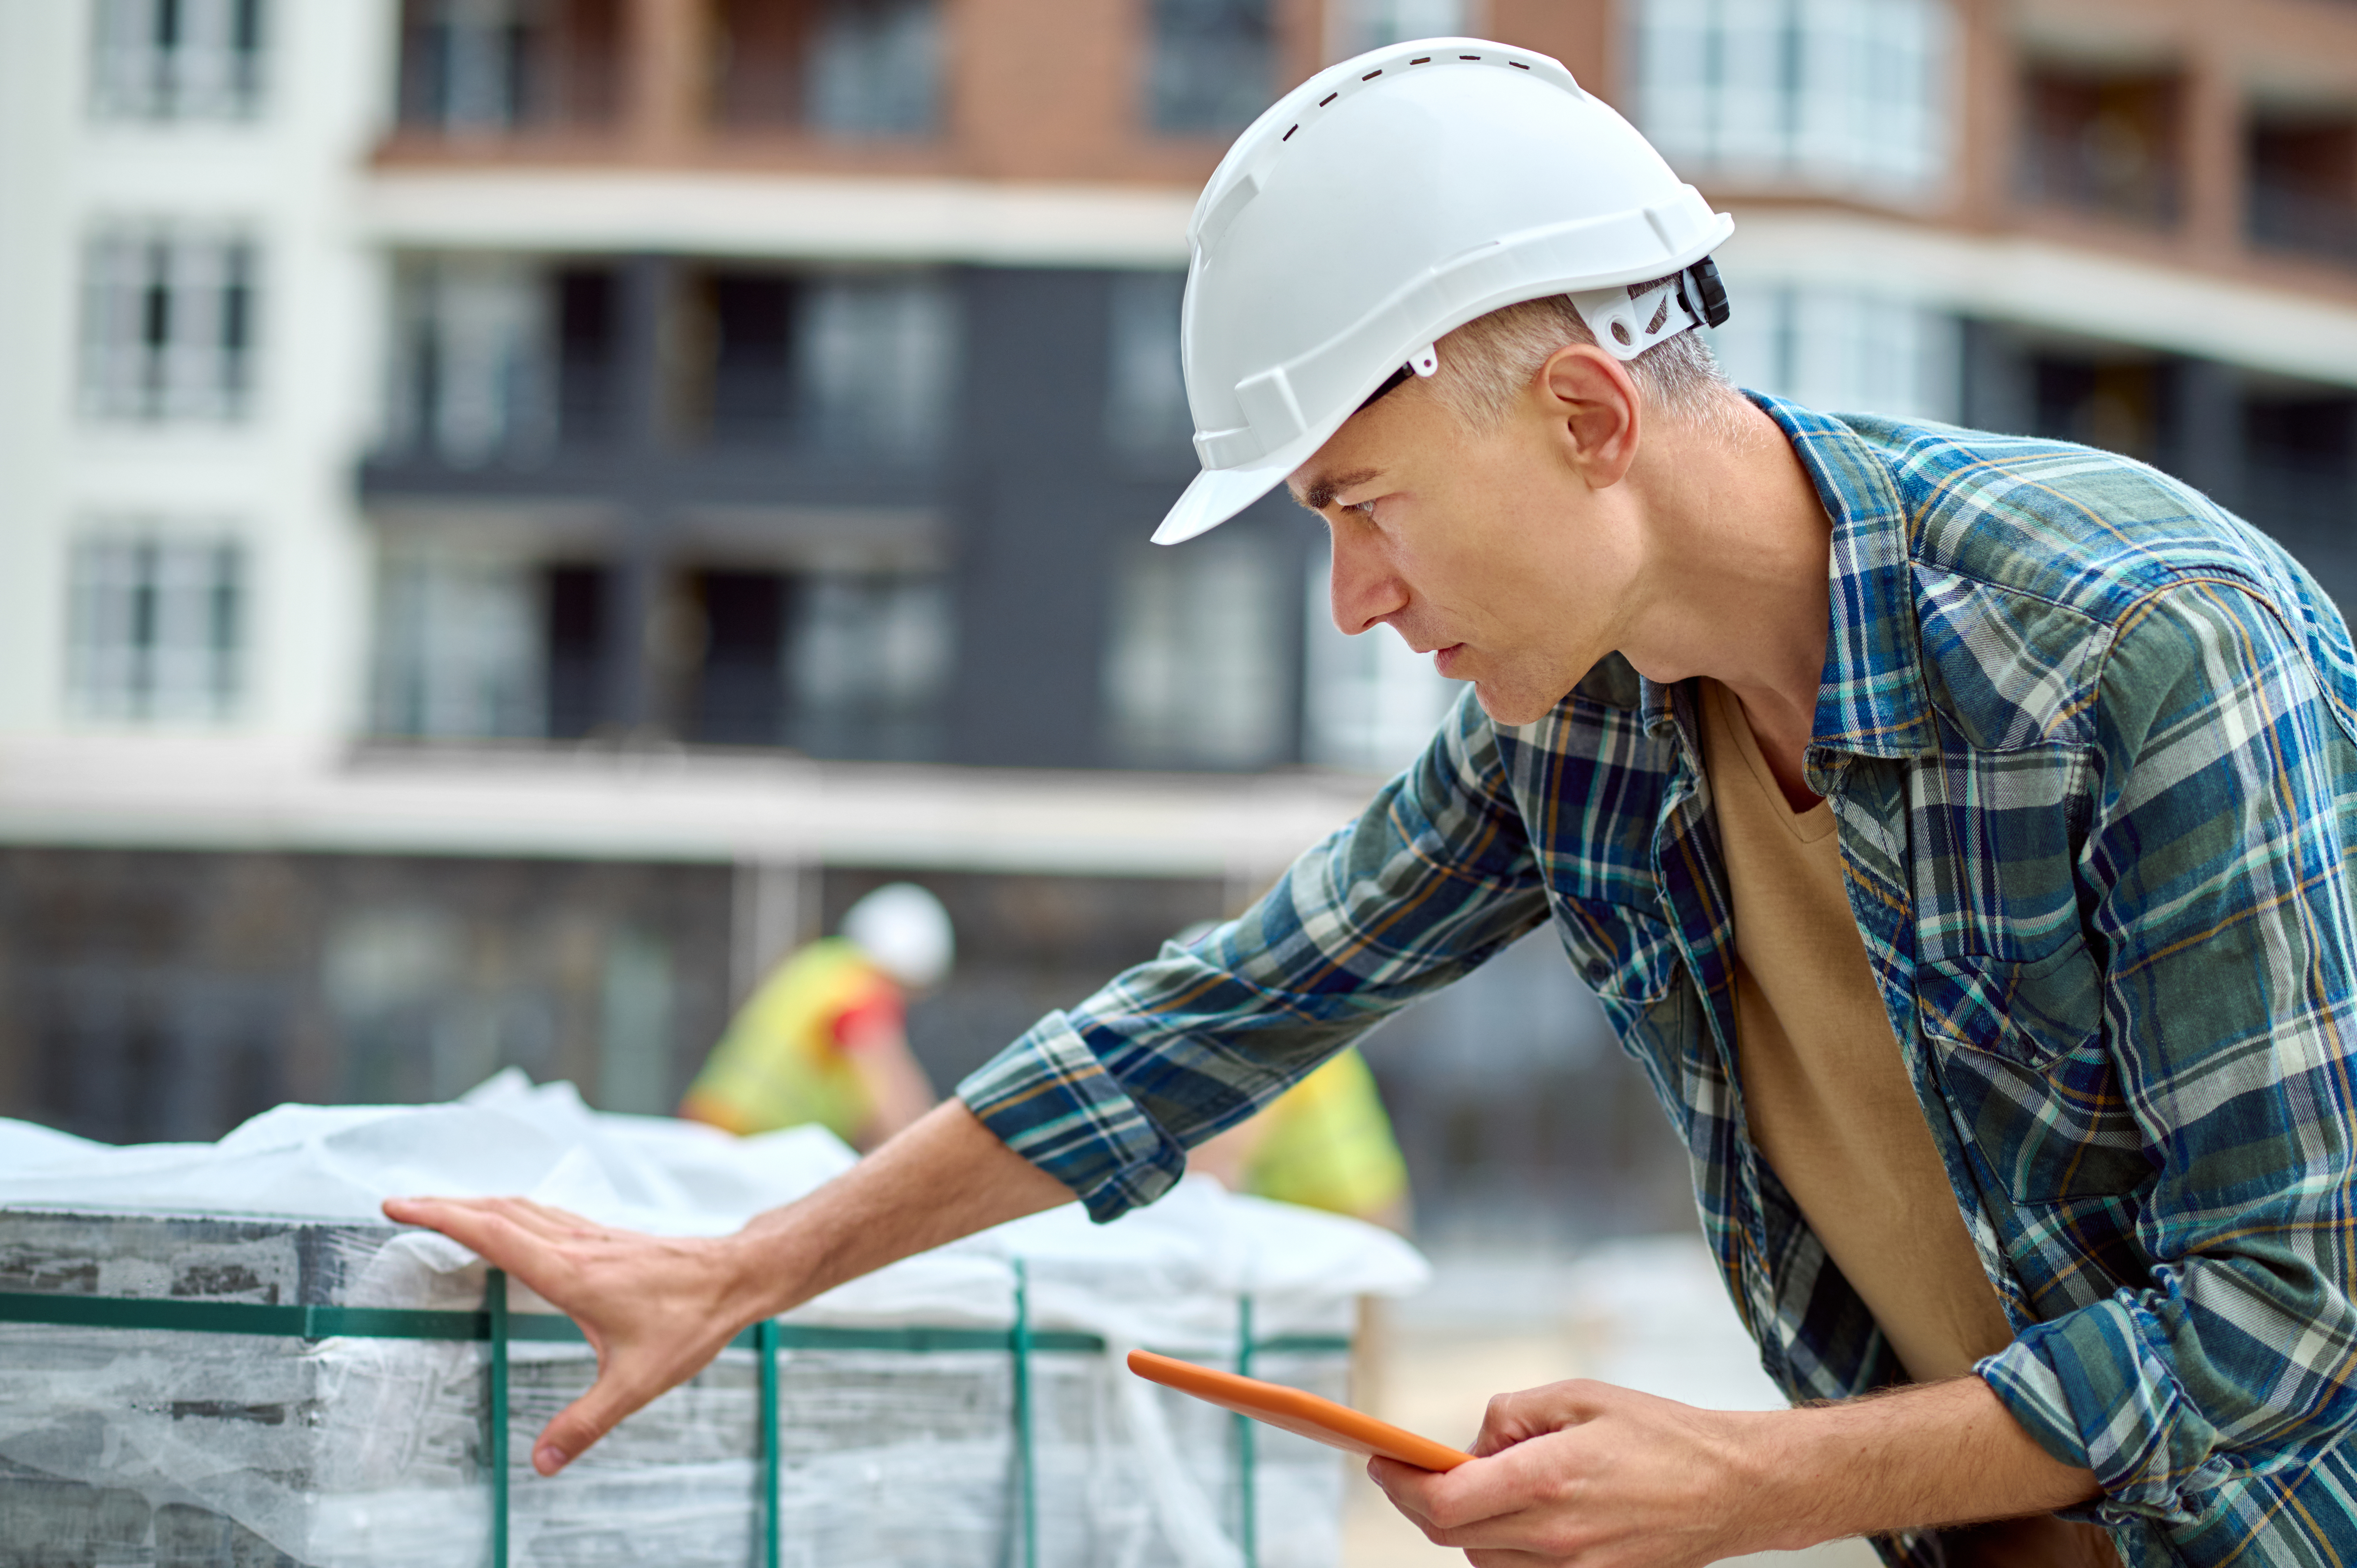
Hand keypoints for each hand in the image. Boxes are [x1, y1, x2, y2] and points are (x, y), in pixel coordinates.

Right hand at [381, 1196, 757, 1475]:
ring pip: (521, 1207)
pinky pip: (545, 1213)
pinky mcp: (606, 1237)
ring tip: (439, 1209)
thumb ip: (586, 1422)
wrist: (738, 1276)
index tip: (400, 1206)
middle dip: (443, 1205)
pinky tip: (509, 1222)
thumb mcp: (638, 1382)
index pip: (492, 1233)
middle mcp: (575, 1245)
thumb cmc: (691, 1322)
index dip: (442, 1217)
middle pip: (497, 1211)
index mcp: (570, 1272)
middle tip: (398, 1205)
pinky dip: (511, 1211)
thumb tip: (541, 1463)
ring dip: (476, 1204)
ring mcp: (591, 1235)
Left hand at [1369, 1372, 2104, 1564]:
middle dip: (1423, 1500)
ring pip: (1482, 1556)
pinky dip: (1505, 1543)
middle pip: (1451, 1535)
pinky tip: (1521, 1509)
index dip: (1397, 1486)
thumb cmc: (1660, 1433)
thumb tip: (1471, 1443)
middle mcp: (1553, 1537)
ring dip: (1469, 1522)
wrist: (1734, 1486)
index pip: (1440, 1504)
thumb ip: (1513, 1414)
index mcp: (1546, 1481)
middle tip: (1415, 1468)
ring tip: (1487, 1482)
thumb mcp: (1579, 1395)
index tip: (1379, 1463)